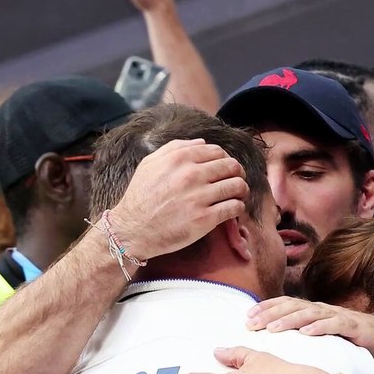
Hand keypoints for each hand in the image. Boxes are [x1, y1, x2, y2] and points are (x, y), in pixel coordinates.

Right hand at [106, 139, 246, 261]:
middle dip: (237, 172)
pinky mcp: (205, 219)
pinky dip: (238, 207)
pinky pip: (234, 207)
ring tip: (238, 195)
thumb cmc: (140, 197)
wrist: (132, 230)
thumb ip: (174, 148)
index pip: (217, 151)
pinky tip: (232, 210)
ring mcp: (199, 197)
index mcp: (180, 159)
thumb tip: (201, 143)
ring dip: (241, 189)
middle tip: (235, 180)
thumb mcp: (149, 164)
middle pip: (231, 166)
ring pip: (237, 185)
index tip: (225, 168)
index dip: (225, 158)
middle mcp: (191, 175)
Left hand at [246, 297, 373, 367]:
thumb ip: (311, 339)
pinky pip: (336, 325)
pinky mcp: (357, 328)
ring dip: (289, 320)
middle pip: (294, 307)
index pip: (288, 306)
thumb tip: (284, 348)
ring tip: (272, 328)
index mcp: (319, 313)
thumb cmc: (360, 342)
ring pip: (311, 314)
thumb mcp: (330, 340)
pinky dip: (320, 327)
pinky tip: (306, 333)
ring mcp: (342, 318)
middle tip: (250, 324)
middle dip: (270, 314)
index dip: (267, 309)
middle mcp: (327, 311)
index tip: (246, 318)